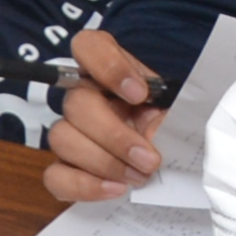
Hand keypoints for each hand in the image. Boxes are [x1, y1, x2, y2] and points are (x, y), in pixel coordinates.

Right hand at [40, 28, 165, 203]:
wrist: (172, 154)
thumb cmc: (173, 123)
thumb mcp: (180, 107)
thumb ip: (174, 107)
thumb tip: (162, 126)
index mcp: (110, 69)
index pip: (88, 46)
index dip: (108, 66)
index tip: (140, 93)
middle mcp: (84, 95)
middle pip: (76, 103)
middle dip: (113, 136)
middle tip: (148, 158)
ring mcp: (71, 131)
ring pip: (62, 138)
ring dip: (103, 162)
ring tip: (138, 176)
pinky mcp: (67, 167)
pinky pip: (56, 176)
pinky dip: (83, 185)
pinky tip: (114, 189)